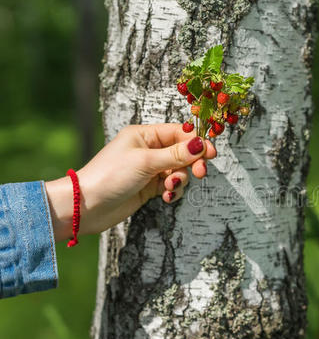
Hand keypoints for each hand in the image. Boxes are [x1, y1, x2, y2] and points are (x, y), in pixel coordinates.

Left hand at [45, 124, 216, 241]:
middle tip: (201, 174)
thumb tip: (201, 144)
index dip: (197, 143)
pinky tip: (166, 198)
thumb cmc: (111, 176)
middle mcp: (148, 149)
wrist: (86, 206)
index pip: (180, 133)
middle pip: (183, 152)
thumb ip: (176, 154)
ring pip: (179, 171)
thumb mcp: (146, 162)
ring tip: (169, 189)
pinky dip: (173, 191)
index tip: (212, 153)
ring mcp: (149, 169)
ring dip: (180, 180)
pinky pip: (171, 186)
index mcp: (145, 135)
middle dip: (192, 163)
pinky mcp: (149, 187)